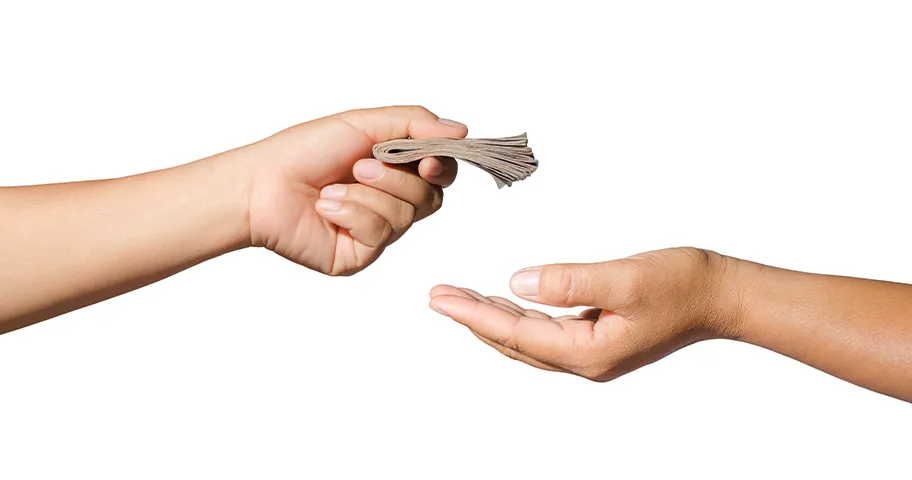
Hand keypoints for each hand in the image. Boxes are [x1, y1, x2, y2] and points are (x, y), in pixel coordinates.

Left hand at [241, 106, 466, 274]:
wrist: (261, 185)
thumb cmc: (303, 152)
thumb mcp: (364, 124)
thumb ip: (414, 123)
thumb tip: (461, 130)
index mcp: (393, 169)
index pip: (440, 173)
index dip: (442, 167)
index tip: (429, 160)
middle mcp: (390, 202)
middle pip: (431, 198)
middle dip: (396, 179)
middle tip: (359, 167)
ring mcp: (376, 232)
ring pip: (406, 217)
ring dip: (368, 195)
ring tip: (333, 188)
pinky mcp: (360, 255)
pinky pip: (379, 235)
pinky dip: (352, 214)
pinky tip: (327, 208)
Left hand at [429, 248, 749, 380]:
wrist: (720, 295)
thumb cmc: (681, 284)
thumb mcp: (625, 278)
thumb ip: (568, 282)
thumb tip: (516, 282)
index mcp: (587, 352)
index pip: (515, 333)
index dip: (473, 316)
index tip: (440, 299)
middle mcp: (584, 360)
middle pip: (513, 341)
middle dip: (473, 319)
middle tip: (438, 297)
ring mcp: (591, 353)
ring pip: (526, 339)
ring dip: (492, 319)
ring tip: (460, 299)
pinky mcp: (597, 339)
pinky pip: (544, 332)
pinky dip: (518, 317)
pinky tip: (506, 303)